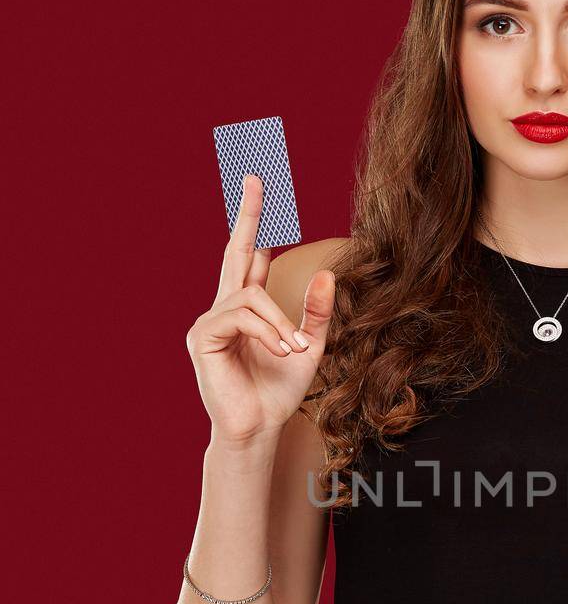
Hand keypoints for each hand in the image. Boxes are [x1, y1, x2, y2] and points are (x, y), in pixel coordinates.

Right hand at [185, 174, 335, 444]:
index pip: (252, 254)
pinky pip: (241, 315)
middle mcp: (226, 306)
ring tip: (293, 349)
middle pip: (236, 249)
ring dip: (279, 321)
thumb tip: (328, 272)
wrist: (258, 428)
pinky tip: (278, 350)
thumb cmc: (279, 392)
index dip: (259, 222)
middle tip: (255, 175)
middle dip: (248, 212)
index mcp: (248, 306)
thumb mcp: (309, 348)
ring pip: (250, 293)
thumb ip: (317, 313)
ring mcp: (211, 319)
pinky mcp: (202, 335)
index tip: (262, 185)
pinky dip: (266, 330)